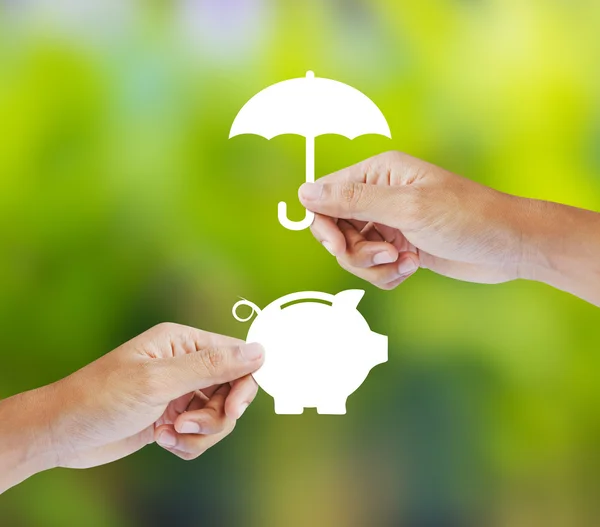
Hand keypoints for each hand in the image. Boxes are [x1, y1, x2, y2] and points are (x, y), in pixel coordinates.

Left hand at [0, 323, 263, 492]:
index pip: (236, 356)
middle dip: (216, 416)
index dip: (243, 384)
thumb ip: (211, 366)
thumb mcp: (158, 381)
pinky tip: (162, 440)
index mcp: (183, 342)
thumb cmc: (102, 398)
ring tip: (169, 434)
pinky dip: (188, 443)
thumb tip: (260, 352)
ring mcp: (180, 391)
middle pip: (231, 390)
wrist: (62, 434)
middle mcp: (185, 363)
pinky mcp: (173, 416)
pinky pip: (201, 433)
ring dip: (199, 433)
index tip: (233, 410)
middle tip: (188, 426)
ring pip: (218, 415)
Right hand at [299, 151, 527, 288]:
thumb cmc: (466, 218)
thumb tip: (304, 192)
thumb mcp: (407, 207)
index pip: (326, 196)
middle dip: (354, 252)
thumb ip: (353, 200)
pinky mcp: (399, 247)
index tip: (339, 245)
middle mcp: (379, 196)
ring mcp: (389, 223)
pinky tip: (411, 268)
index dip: (324, 224)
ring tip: (404, 263)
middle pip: (335, 229)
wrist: (508, 246)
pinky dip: (386, 274)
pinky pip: (372, 267)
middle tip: (385, 256)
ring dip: (373, 266)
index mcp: (378, 173)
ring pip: (353, 252)